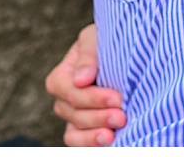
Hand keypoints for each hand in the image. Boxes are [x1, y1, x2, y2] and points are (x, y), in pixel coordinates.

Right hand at [45, 24, 124, 145]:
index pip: (70, 91)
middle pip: (74, 114)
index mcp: (61, 77)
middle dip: (99, 116)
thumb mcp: (96, 38)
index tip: (116, 98)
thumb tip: (81, 80)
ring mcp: (73, 119)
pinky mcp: (85, 132)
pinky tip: (111, 142)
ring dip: (94, 135)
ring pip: (75, 133)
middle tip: (122, 117)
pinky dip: (92, 145)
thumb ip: (88, 55)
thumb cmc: (107, 43)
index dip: (92, 97)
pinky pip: (79, 145)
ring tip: (113, 135)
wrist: (122, 54)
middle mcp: (63, 101)